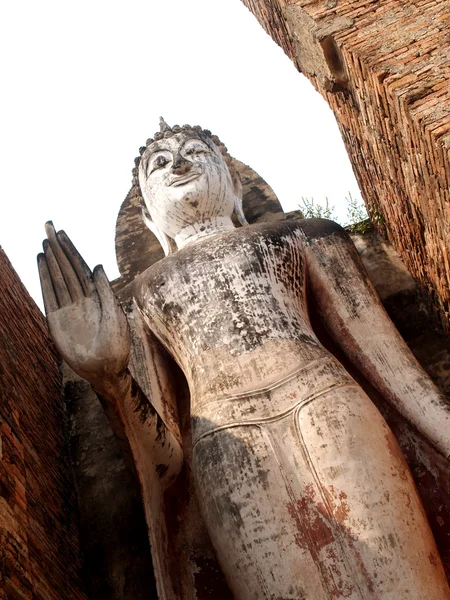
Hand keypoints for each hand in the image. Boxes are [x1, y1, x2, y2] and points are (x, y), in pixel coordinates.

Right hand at [38, 222, 130, 385]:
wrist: (106, 371)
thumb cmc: (116, 346)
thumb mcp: (115, 315)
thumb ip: (105, 291)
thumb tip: (97, 266)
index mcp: (97, 296)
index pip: (81, 267)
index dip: (72, 250)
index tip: (62, 233)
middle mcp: (81, 299)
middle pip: (67, 267)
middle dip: (58, 248)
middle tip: (48, 226)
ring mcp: (68, 309)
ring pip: (58, 278)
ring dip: (51, 260)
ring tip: (44, 242)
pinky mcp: (57, 321)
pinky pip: (49, 295)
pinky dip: (44, 279)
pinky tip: (41, 264)